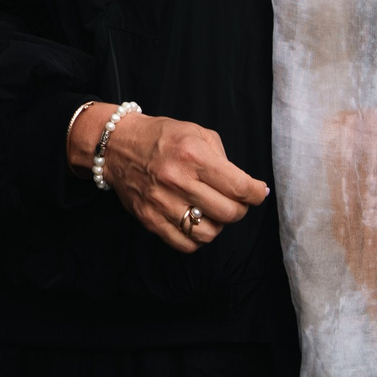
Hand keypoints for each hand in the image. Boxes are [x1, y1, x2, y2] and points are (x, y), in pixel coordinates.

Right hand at [70, 104, 268, 253]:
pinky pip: (185, 244)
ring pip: (208, 233)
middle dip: (240, 209)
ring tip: (212, 211)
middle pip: (228, 213)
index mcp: (192, 155)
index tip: (259, 192)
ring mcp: (162, 202)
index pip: (238, 186)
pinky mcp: (150, 219)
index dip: (256, 193)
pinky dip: (196, 238)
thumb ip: (222, 158)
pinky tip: (195, 222)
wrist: (117, 146)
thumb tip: (246, 187)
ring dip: (217, 224)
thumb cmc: (161, 137)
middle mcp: (177, 180)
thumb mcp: (196, 133)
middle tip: (235, 201)